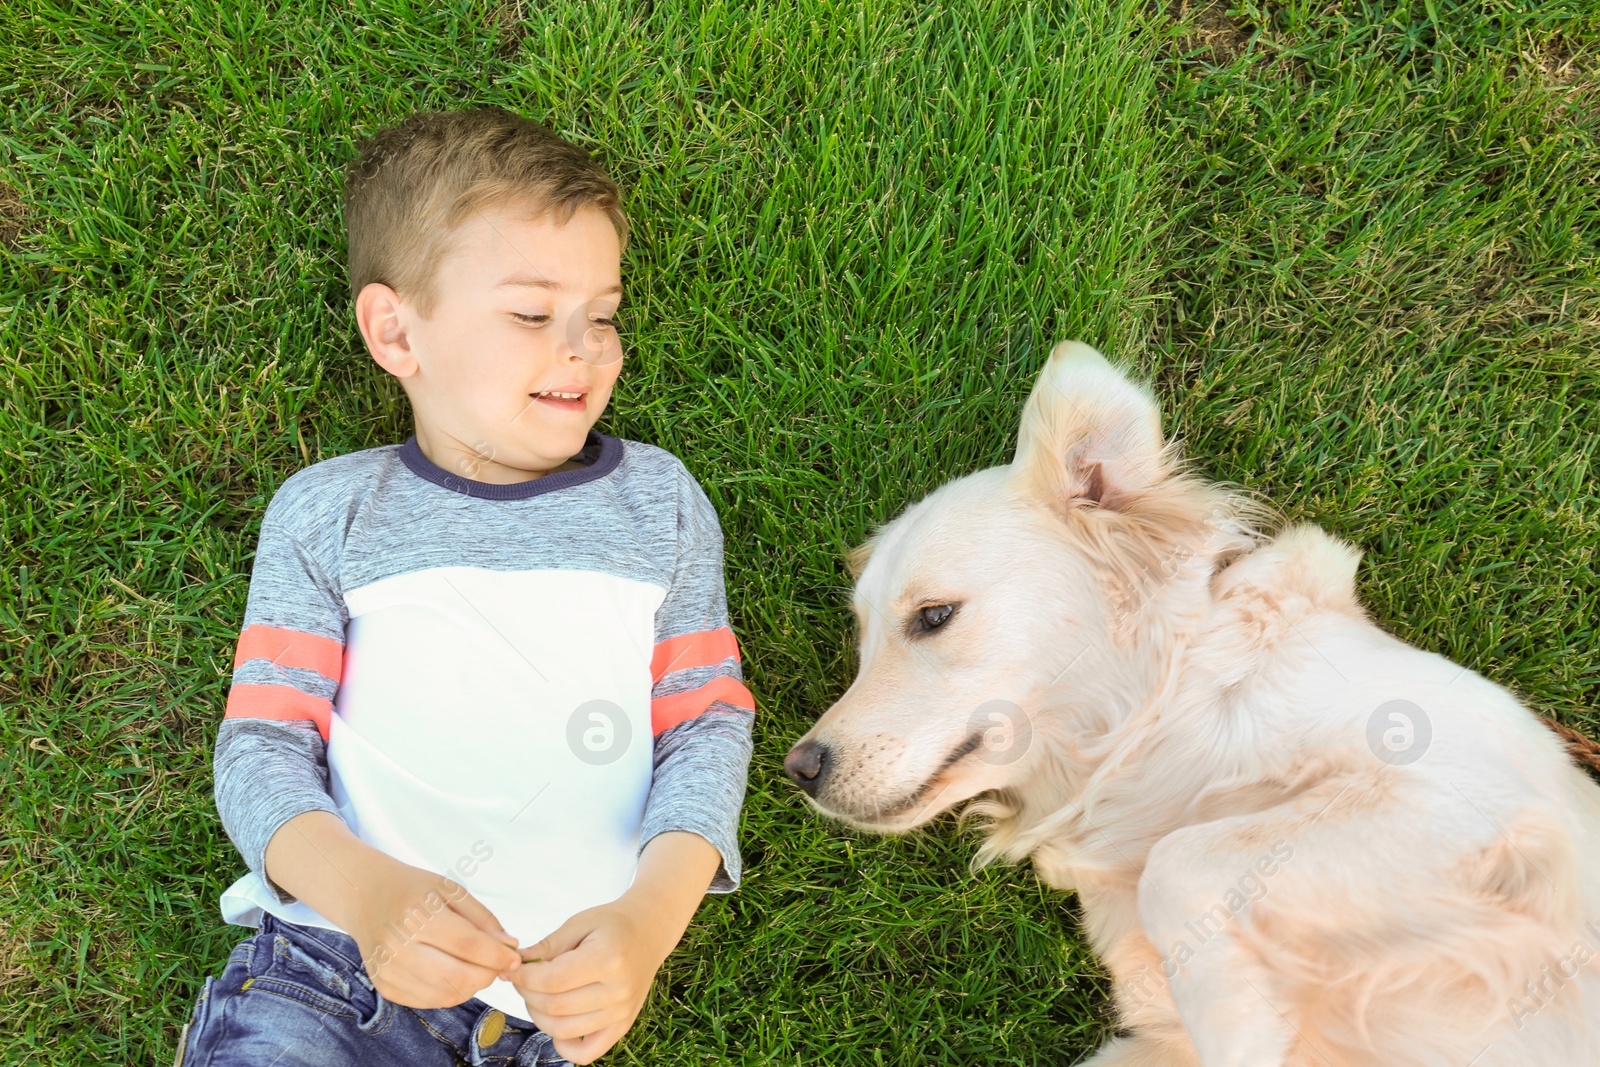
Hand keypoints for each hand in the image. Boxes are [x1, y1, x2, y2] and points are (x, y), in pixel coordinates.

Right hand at [345, 856, 524, 1009]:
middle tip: (499, 965)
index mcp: (418, 917)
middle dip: (488, 975)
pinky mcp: (385, 987)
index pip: (468, 946)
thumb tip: (511, 947)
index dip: (498, 957)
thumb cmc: (414, 890)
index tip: (516, 958)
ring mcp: (389, 972)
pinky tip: (455, 974)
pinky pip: (429, 1001)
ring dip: (471, 986)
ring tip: (478, 968)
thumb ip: (483, 920)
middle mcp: (398, 948)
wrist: (366, 897)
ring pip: (445, 995)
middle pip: (458, 977)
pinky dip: (450, 993)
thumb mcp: (452, 890)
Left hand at [508, 831, 721, 1062]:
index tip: (514, 970)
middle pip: (554, 1007)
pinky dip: (565, 1045)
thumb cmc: (613, 924)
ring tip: (537, 995)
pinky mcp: (623, 1026)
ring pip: (564, 1030)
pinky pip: (587, 1052)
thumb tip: (515, 966)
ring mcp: (622, 1012)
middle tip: (523, 980)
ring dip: (539, 1015)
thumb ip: (547, 946)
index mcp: (608, 959)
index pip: (551, 981)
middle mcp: (618, 991)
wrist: (649, 931)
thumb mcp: (579, 923)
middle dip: (527, 994)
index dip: (524, 978)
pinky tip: (557, 1024)